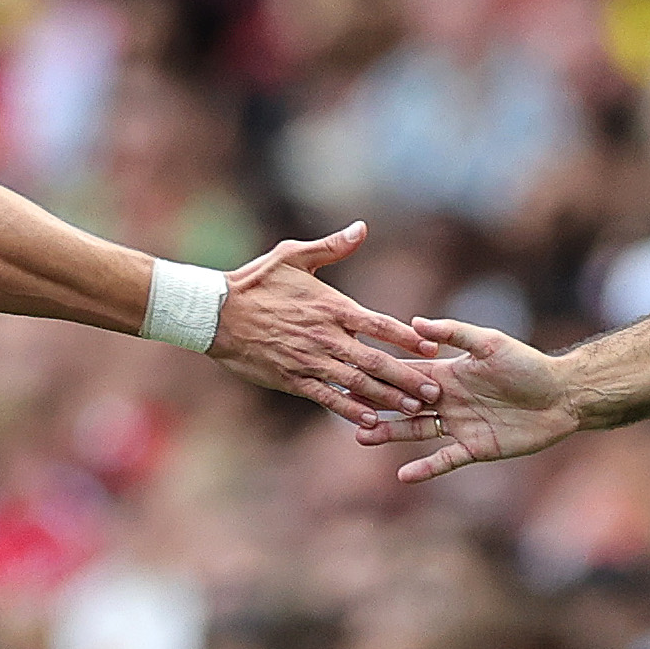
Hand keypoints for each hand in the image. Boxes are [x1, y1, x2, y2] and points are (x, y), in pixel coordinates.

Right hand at [204, 225, 447, 423]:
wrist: (215, 313)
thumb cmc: (255, 281)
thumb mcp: (293, 256)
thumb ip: (331, 246)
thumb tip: (362, 228)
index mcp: (331, 306)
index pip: (379, 324)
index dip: (407, 338)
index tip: (431, 348)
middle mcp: (325, 336)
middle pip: (375, 360)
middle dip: (407, 377)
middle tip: (434, 391)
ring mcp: (309, 360)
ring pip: (356, 383)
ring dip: (387, 397)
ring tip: (412, 409)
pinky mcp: (292, 379)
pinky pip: (326, 397)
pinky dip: (349, 409)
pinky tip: (370, 420)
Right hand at [359, 319, 580, 483]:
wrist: (561, 394)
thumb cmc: (528, 364)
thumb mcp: (490, 343)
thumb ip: (454, 333)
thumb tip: (416, 323)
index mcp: (448, 373)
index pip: (407, 374)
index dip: (381, 375)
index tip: (351, 375)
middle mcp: (448, 400)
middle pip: (403, 404)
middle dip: (376, 407)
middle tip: (346, 411)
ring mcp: (459, 425)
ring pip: (416, 431)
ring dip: (390, 434)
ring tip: (362, 438)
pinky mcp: (476, 448)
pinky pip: (445, 459)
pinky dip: (425, 468)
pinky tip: (403, 476)